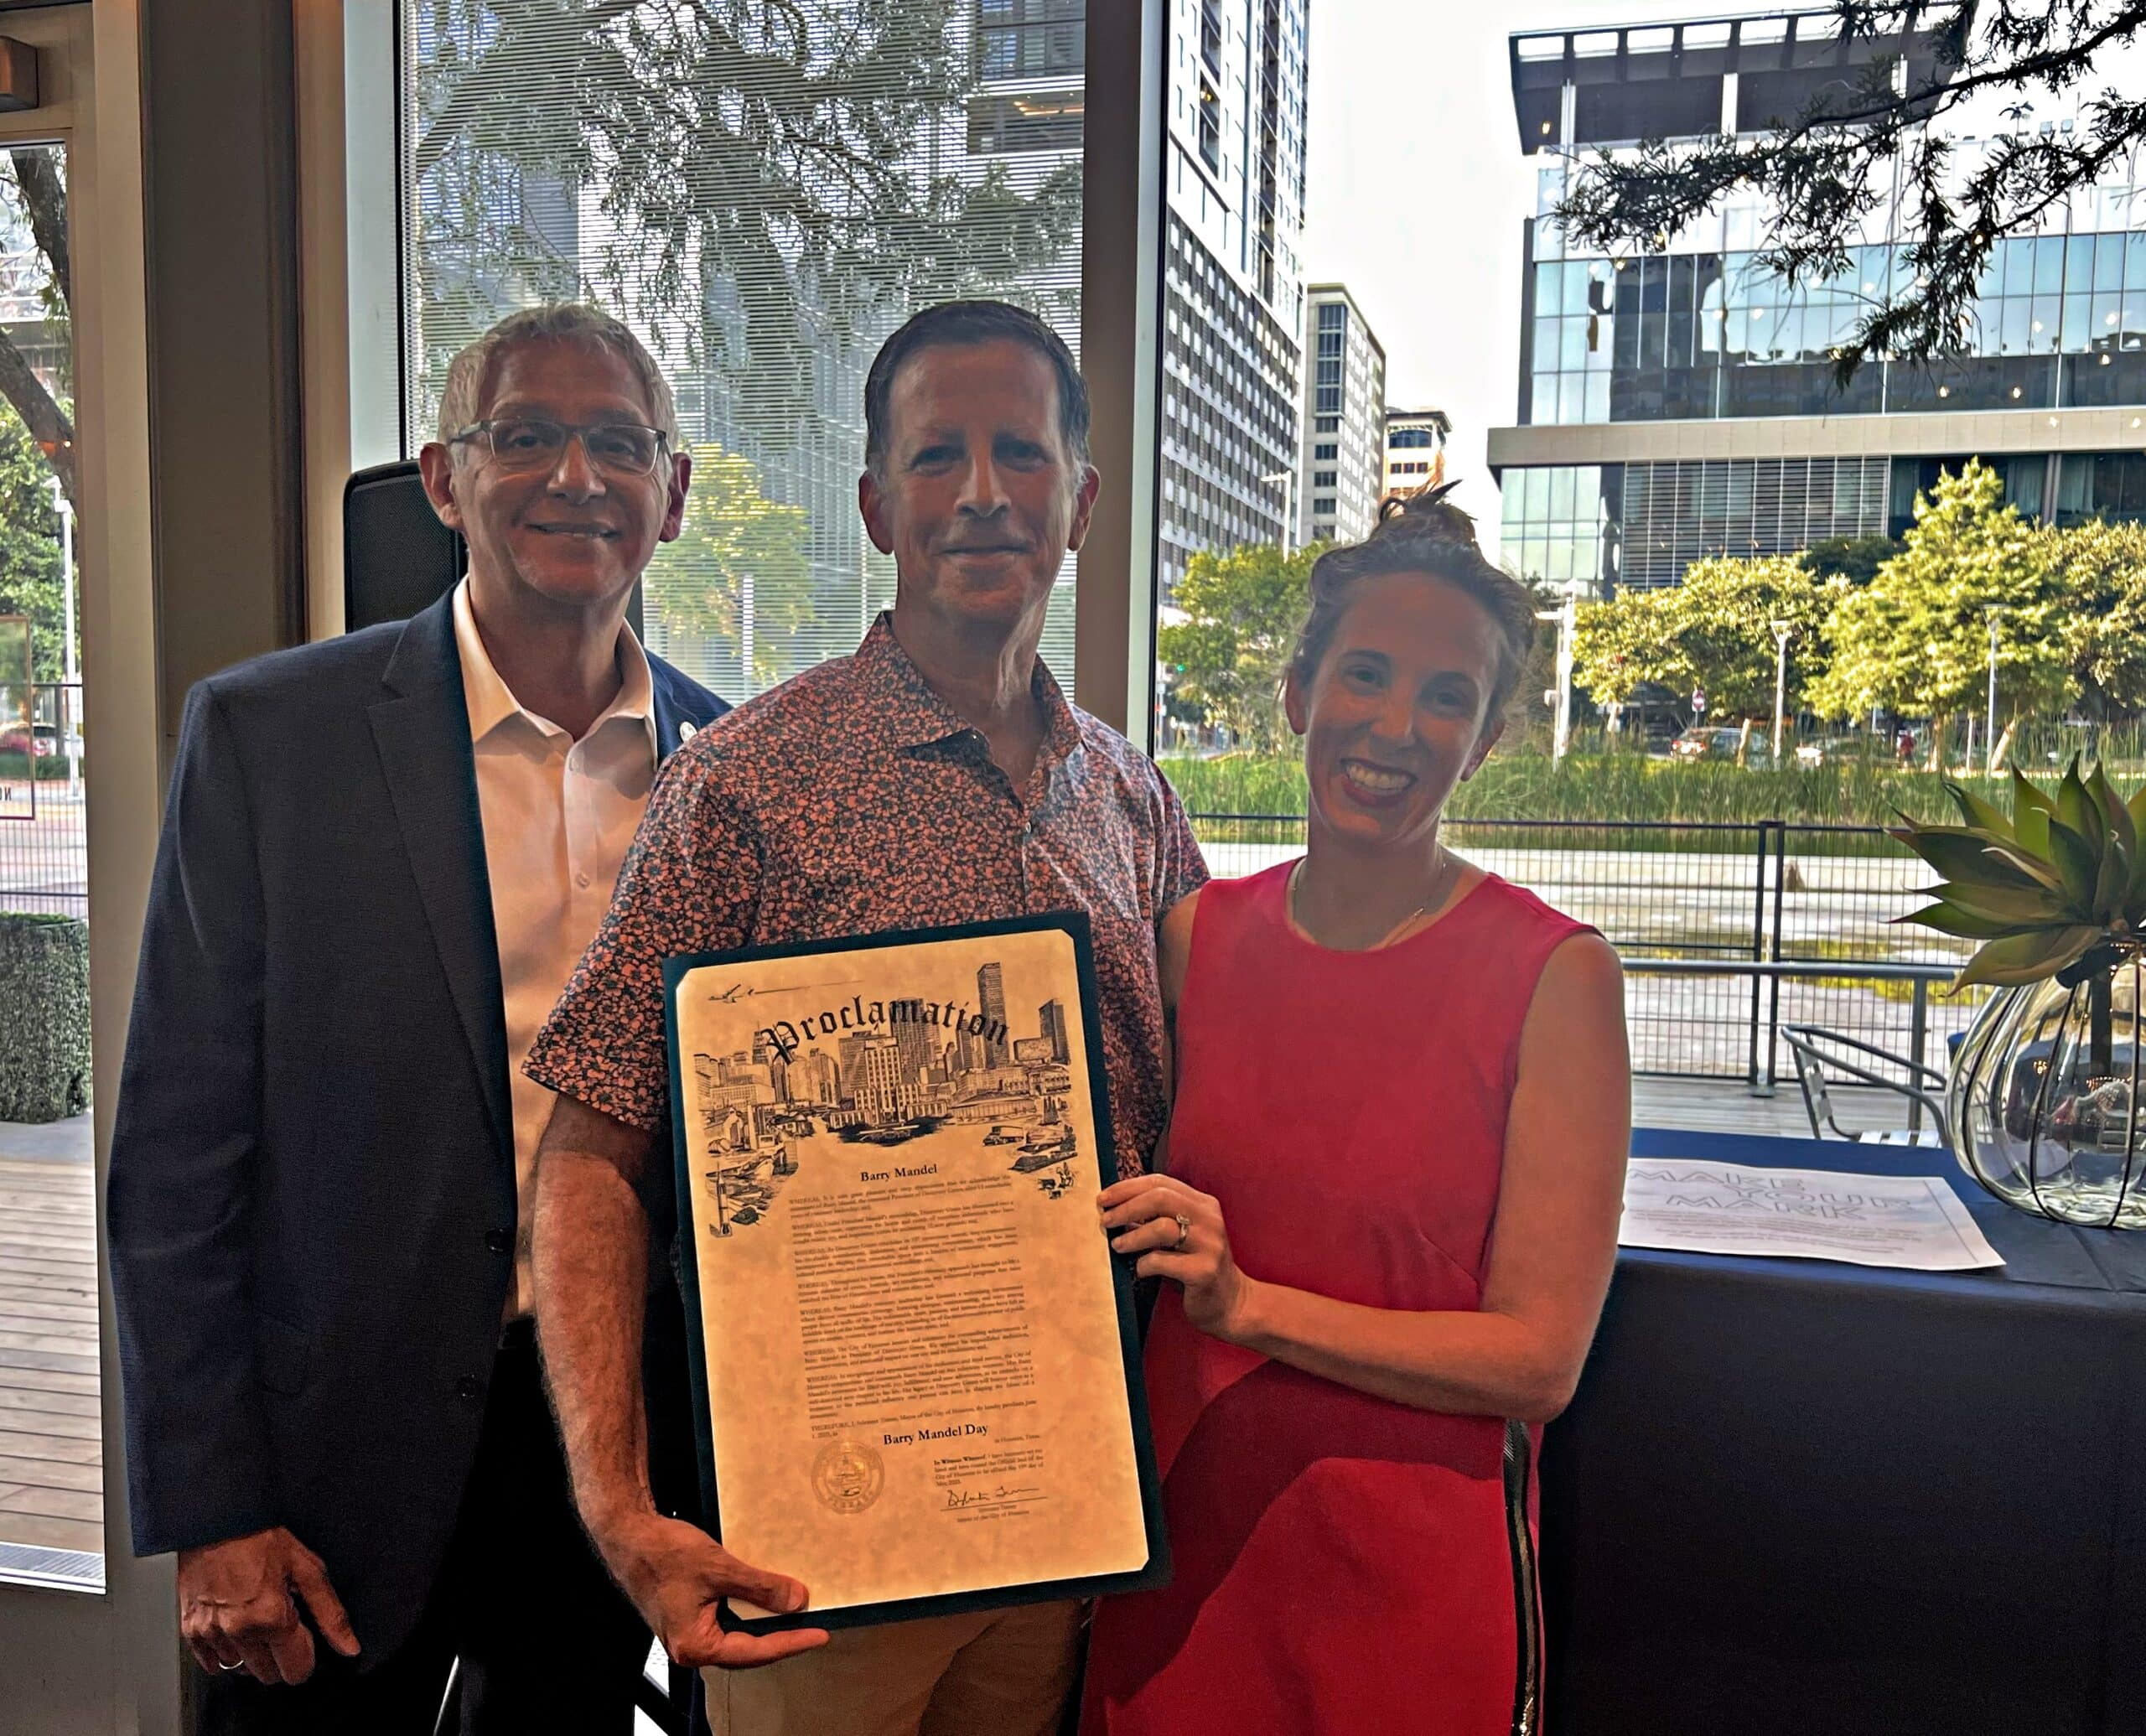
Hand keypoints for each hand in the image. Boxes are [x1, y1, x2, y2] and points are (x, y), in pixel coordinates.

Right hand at [177, 1526, 359, 1684]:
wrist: (217, 1521)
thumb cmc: (262, 1538)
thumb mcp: (308, 1568)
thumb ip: (330, 1613)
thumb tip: (349, 1646)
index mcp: (272, 1618)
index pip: (296, 1671)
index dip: (307, 1657)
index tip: (305, 1639)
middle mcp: (239, 1632)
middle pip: (268, 1675)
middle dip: (281, 1656)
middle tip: (282, 1625)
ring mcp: (212, 1634)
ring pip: (240, 1670)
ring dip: (253, 1653)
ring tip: (257, 1619)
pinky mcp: (190, 1632)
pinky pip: (212, 1663)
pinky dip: (227, 1651)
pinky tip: (236, 1625)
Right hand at [597, 1510, 828, 1669]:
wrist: (628, 1534)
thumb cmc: (663, 1553)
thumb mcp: (720, 1568)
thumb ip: (760, 1588)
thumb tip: (795, 1602)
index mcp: (695, 1646)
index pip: (754, 1651)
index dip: (790, 1642)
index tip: (819, 1634)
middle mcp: (690, 1647)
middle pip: (747, 1648)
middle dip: (780, 1636)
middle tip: (813, 1625)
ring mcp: (688, 1631)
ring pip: (736, 1632)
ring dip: (764, 1621)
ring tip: (795, 1610)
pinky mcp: (688, 1615)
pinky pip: (726, 1618)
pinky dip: (748, 1608)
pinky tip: (765, 1594)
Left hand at [1099, 1175, 1255, 1342]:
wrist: (1231, 1303)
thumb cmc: (1196, 1267)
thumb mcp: (1182, 1235)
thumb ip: (1158, 1217)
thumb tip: (1115, 1208)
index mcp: (1204, 1204)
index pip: (1161, 1183)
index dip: (1127, 1188)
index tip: (1103, 1198)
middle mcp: (1210, 1219)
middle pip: (1160, 1197)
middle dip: (1126, 1207)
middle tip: (1106, 1220)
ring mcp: (1210, 1245)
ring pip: (1161, 1228)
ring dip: (1132, 1236)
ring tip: (1118, 1245)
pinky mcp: (1204, 1271)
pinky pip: (1163, 1261)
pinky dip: (1144, 1264)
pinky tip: (1141, 1269)